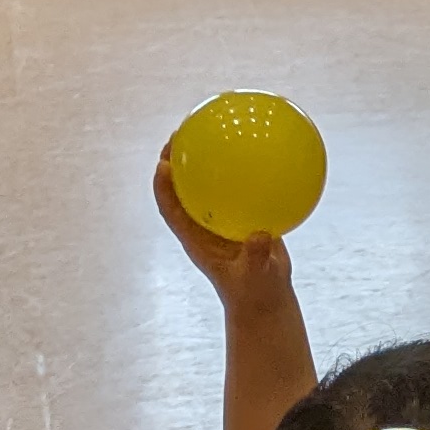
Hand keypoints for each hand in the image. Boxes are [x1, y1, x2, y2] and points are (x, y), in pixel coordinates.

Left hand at [153, 149, 297, 306]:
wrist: (267, 299)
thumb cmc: (255, 292)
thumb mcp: (255, 278)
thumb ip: (255, 257)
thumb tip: (260, 235)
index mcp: (196, 239)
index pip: (171, 210)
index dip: (162, 188)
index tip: (162, 164)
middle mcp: (203, 225)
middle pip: (182, 188)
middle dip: (176, 161)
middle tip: (179, 134)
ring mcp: (222, 220)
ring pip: (207, 185)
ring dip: (204, 160)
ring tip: (209, 130)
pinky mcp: (242, 217)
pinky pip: (240, 190)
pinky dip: (245, 172)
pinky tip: (261, 153)